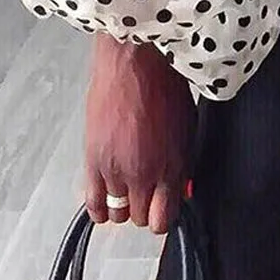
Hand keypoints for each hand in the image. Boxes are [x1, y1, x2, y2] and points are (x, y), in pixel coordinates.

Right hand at [84, 35, 196, 234]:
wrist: (134, 61)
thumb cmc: (164, 84)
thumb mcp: (187, 126)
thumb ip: (181, 162)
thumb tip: (178, 185)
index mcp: (170, 164)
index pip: (165, 218)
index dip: (166, 215)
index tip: (166, 206)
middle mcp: (142, 173)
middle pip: (142, 218)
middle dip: (148, 208)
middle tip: (149, 191)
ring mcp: (115, 169)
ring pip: (118, 212)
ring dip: (124, 205)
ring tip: (128, 188)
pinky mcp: (92, 160)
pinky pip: (92, 202)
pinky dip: (99, 207)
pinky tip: (105, 199)